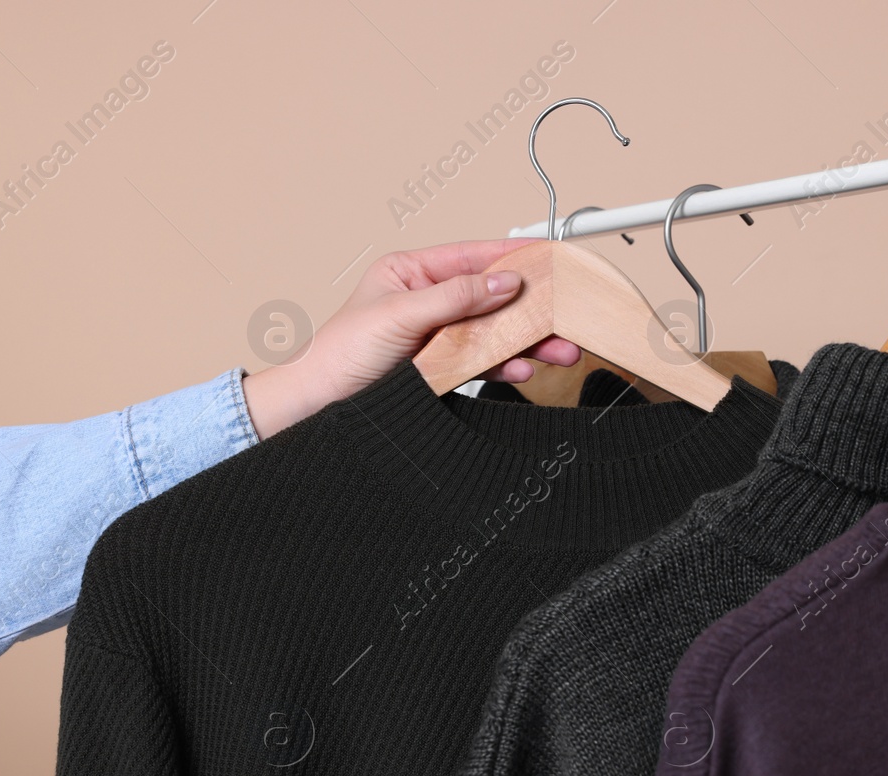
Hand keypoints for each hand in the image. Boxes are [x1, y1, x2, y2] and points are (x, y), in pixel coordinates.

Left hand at [242, 239, 580, 439]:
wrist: (320, 406)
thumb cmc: (340, 354)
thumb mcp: (401, 314)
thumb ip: (455, 297)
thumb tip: (502, 281)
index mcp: (411, 273)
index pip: (472, 257)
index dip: (513, 256)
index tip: (550, 257)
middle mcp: (427, 301)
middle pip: (491, 297)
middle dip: (531, 306)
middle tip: (567, 312)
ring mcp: (436, 337)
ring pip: (492, 332)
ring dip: (527, 341)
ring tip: (558, 349)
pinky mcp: (440, 369)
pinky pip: (481, 361)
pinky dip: (505, 365)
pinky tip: (524, 368)